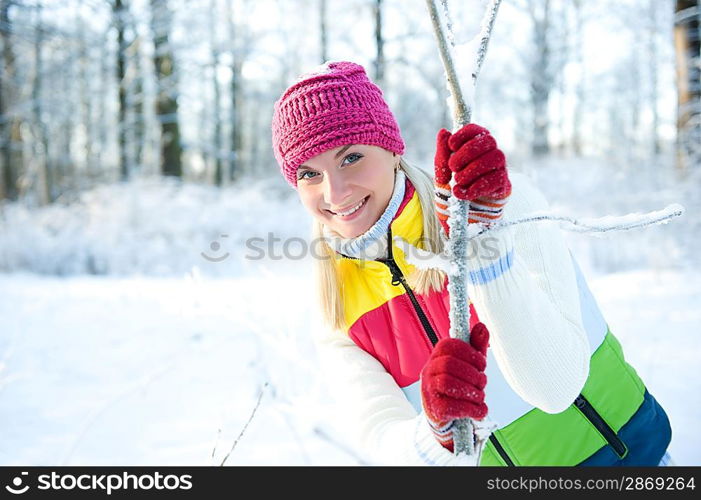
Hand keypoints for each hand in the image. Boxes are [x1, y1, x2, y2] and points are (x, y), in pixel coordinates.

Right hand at [420, 322, 489, 451]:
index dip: (470, 353)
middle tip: (482, 382)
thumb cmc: (458, 386)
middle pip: (449, 364)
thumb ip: (476, 347)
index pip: (449, 345)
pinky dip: (471, 409)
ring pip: (448, 383)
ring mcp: (429, 390)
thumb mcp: (469, 365)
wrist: (444, 416)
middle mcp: (429, 371)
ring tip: (480, 397)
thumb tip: (482, 327)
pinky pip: (452, 406)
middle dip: (472, 374)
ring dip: (472, 391)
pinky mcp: (434, 409)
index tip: (481, 364)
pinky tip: (479, 410)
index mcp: (438, 356)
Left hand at [434, 124, 511, 235]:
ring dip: (472, 170)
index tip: (452, 144)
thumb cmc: (452, 189)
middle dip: (467, 152)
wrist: (460, 217)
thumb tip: (444, 132)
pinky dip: (476, 187)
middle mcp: (491, 154)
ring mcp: (500, 169)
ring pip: (494, 158)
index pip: (476, 130)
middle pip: (488, 141)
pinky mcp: (503, 186)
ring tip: (458, 182)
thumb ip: (443, 153)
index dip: (465, 133)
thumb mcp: (442, 172)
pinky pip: (496, 180)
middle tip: (453, 167)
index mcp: (476, 147)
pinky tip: (463, 193)